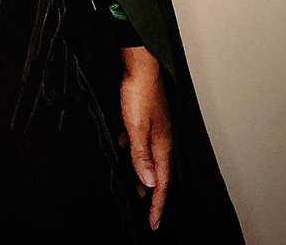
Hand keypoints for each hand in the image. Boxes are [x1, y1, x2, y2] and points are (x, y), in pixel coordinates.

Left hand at [119, 45, 171, 230]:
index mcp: (162, 144)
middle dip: (153, 193)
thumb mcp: (136, 128)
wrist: (138, 63)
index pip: (162, 182)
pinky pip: (140, 140)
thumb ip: (142, 155)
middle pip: (158, 171)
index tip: (154, 222)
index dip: (158, 204)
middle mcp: (161, 137)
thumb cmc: (139, 91)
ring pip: (149, 156)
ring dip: (143, 173)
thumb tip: (150, 182)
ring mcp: (154, 126)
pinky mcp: (145, 116)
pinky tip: (123, 148)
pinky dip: (133, 150)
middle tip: (148, 211)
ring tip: (136, 186)